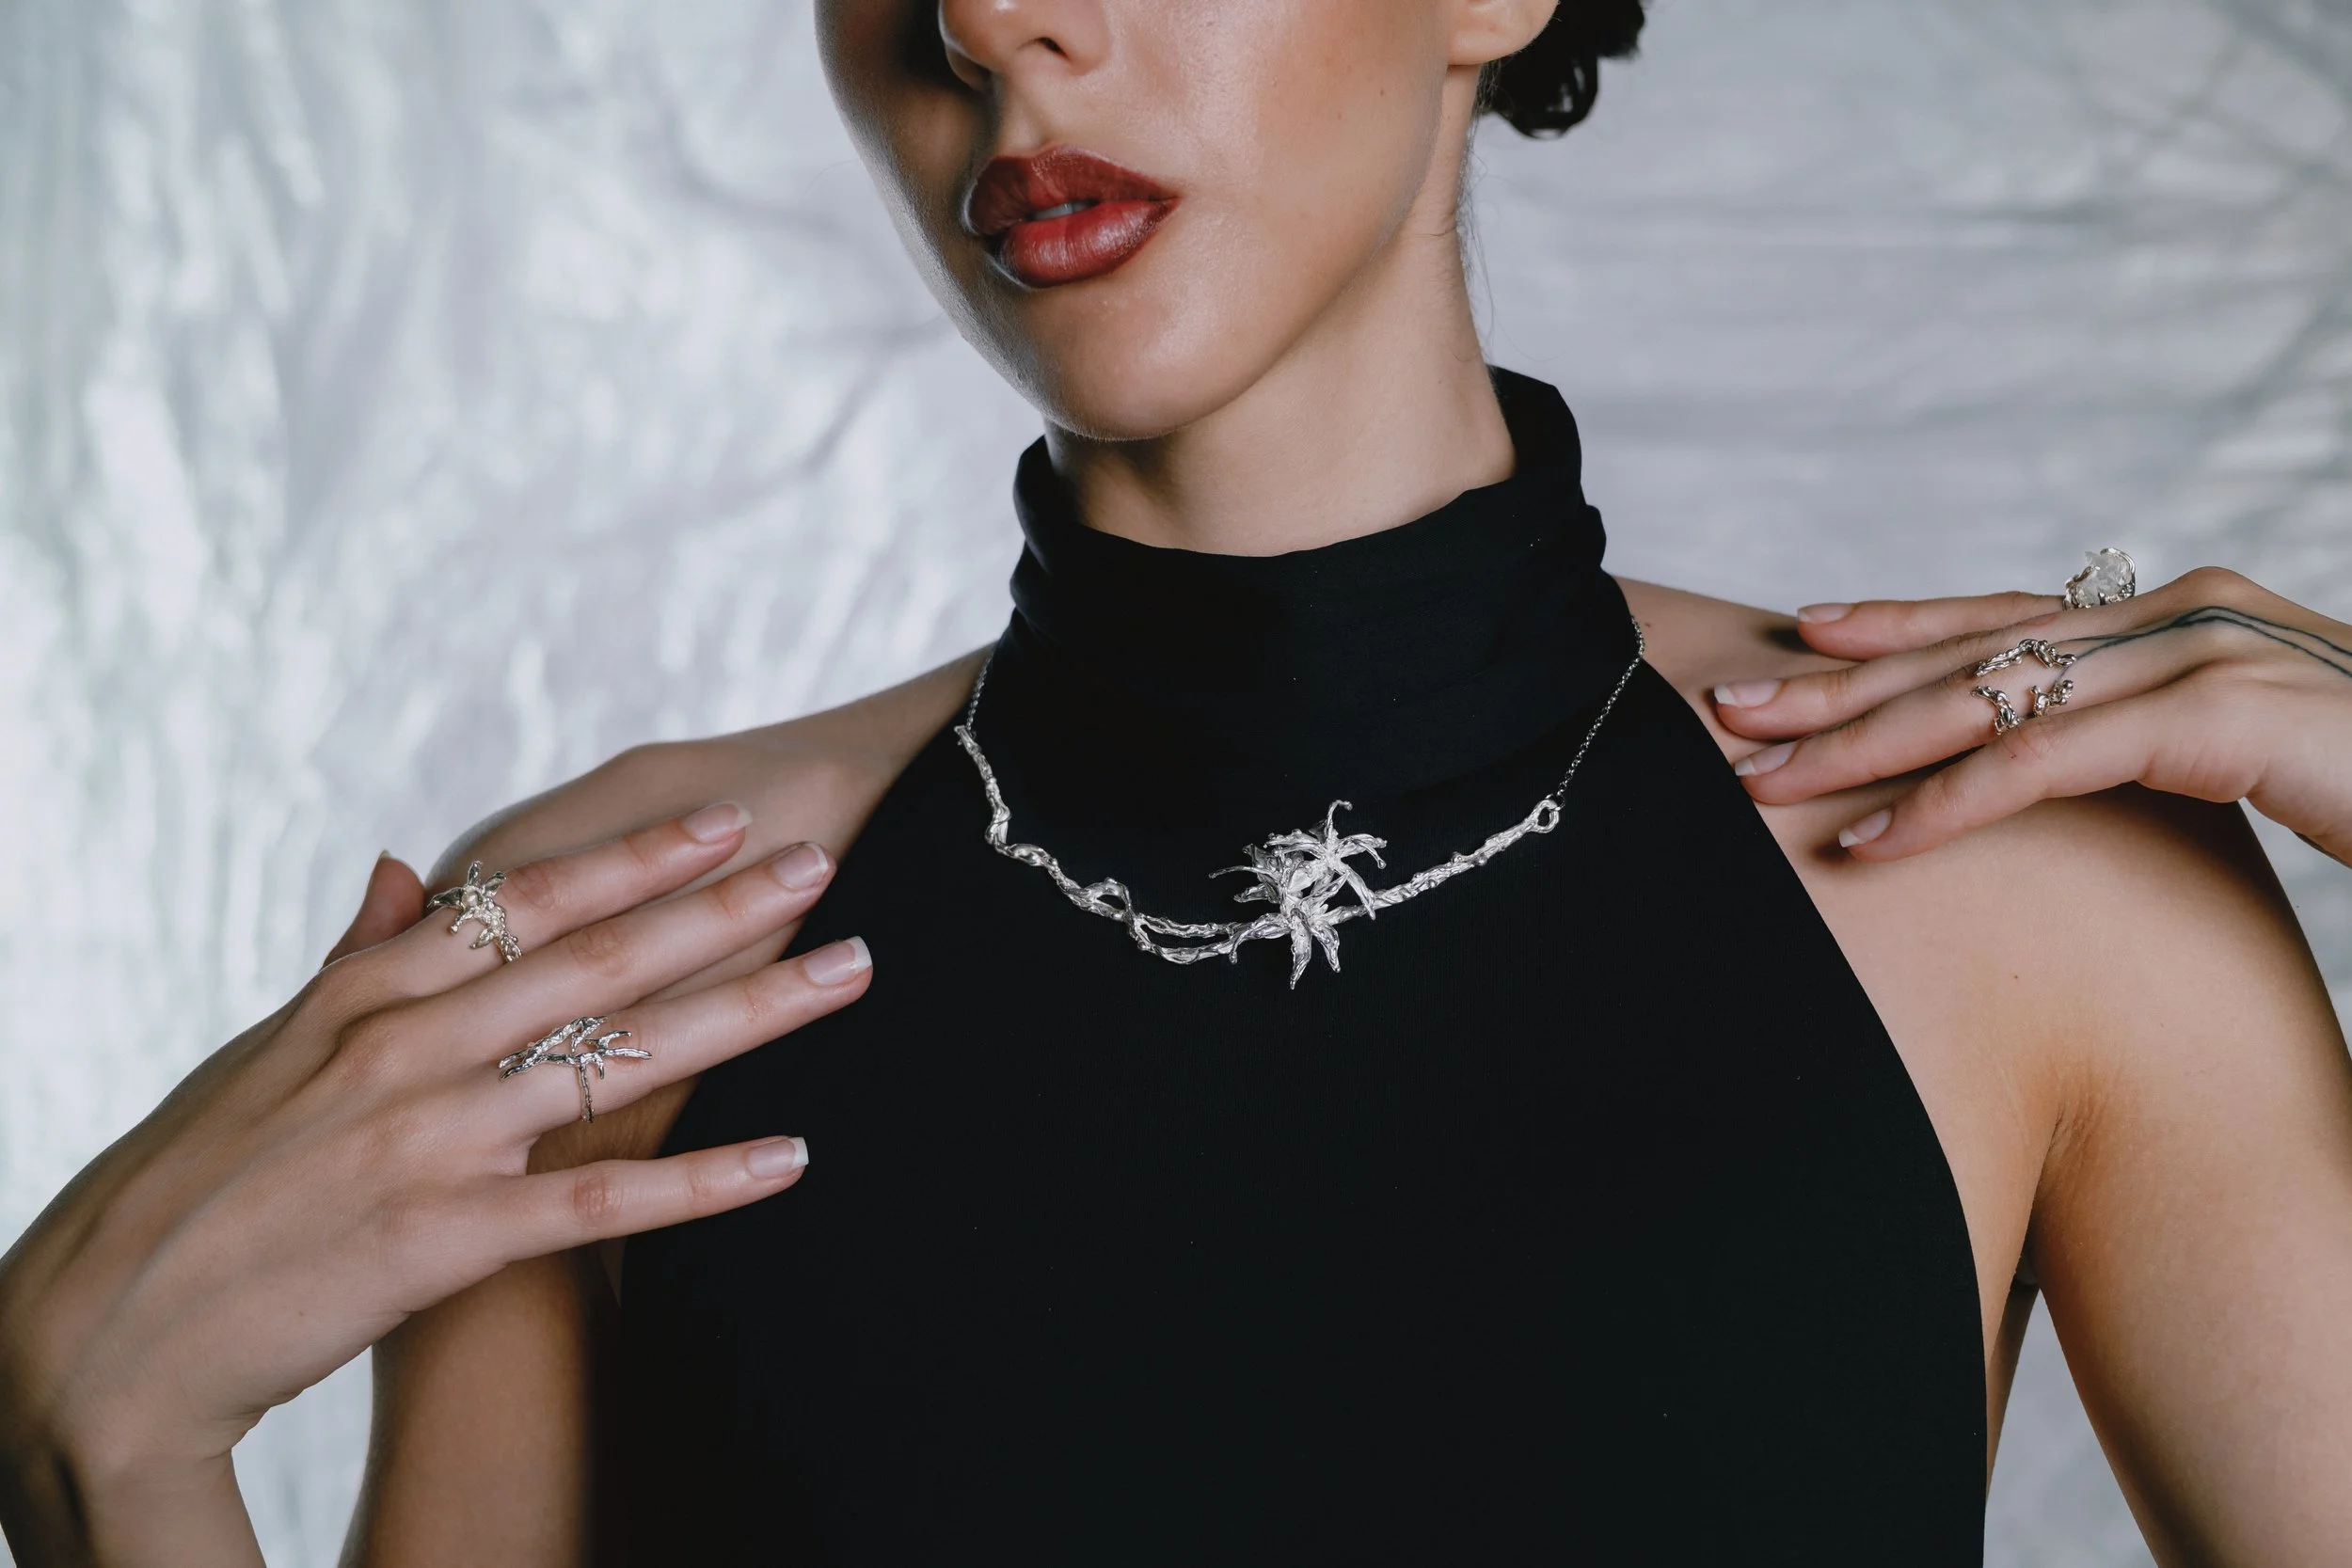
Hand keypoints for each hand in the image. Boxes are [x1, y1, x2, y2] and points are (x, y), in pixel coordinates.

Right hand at [0, 806, 869, 1565]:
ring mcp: (428, 1139)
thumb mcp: (270, 1049)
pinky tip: (789, 1157)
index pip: (519, 902)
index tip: (720, 818)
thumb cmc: (193, 1181)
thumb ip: (355, 955)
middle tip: (823, 860)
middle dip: (721, 905)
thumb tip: (405, 866)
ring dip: (751, 1010)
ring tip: (851, 973)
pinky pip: (599, 1203)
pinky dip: (701, 1181)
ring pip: (620, 1054)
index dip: (630, 856)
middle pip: (594, 959)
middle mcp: (405, 1047)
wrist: (105, 1330)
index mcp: (363, 994)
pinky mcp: (442, 1238)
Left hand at [1711, 567, 2351, 865]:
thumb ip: (2167, 736)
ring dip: (1860, 741)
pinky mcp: (2220, 718)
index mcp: (2187, 614)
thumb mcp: (2252, 754)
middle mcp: (2184, 613)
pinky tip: (1867, 843)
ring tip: (1758, 778)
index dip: (1899, 623)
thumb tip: (2090, 755)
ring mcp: (2203, 655)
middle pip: (1976, 646)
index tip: (1800, 630)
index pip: (2012, 613)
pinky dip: (1945, 803)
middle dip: (1841, 683)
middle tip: (1729, 709)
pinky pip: (2045, 762)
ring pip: (1988, 697)